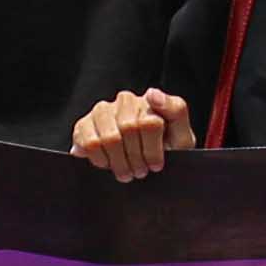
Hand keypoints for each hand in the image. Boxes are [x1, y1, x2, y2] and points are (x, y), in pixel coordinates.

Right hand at [73, 90, 193, 181]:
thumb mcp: (181, 136)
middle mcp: (125, 100)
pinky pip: (89, 143)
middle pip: (128, 130)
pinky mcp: (84, 125)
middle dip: (135, 159)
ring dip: (118, 162)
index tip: (155, 165)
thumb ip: (176, 111)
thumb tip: (152, 93)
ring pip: (108, 137)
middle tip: (139, 172)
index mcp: (150, 101)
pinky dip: (100, 160)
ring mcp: (102, 111)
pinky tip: (109, 164)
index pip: (150, 123)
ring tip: (126, 172)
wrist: (143, 165)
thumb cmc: (164, 151)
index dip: (152, 151)